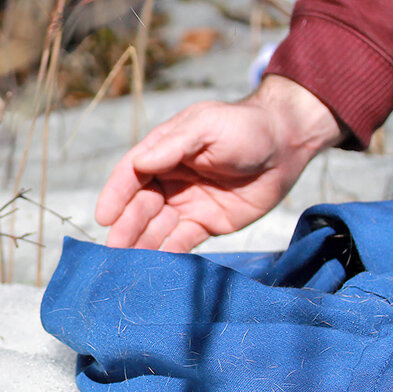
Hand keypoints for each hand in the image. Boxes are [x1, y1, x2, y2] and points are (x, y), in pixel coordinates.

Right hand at [95, 75, 344, 251]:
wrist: (288, 145)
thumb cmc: (245, 127)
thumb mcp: (206, 126)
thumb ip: (174, 145)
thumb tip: (140, 163)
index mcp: (163, 152)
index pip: (132, 174)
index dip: (116, 195)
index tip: (104, 216)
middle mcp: (169, 180)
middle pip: (141, 206)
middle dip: (126, 226)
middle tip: (114, 248)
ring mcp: (186, 203)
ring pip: (157, 227)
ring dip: (142, 243)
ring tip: (129, 262)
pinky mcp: (206, 223)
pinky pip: (182, 241)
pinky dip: (169, 252)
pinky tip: (158, 265)